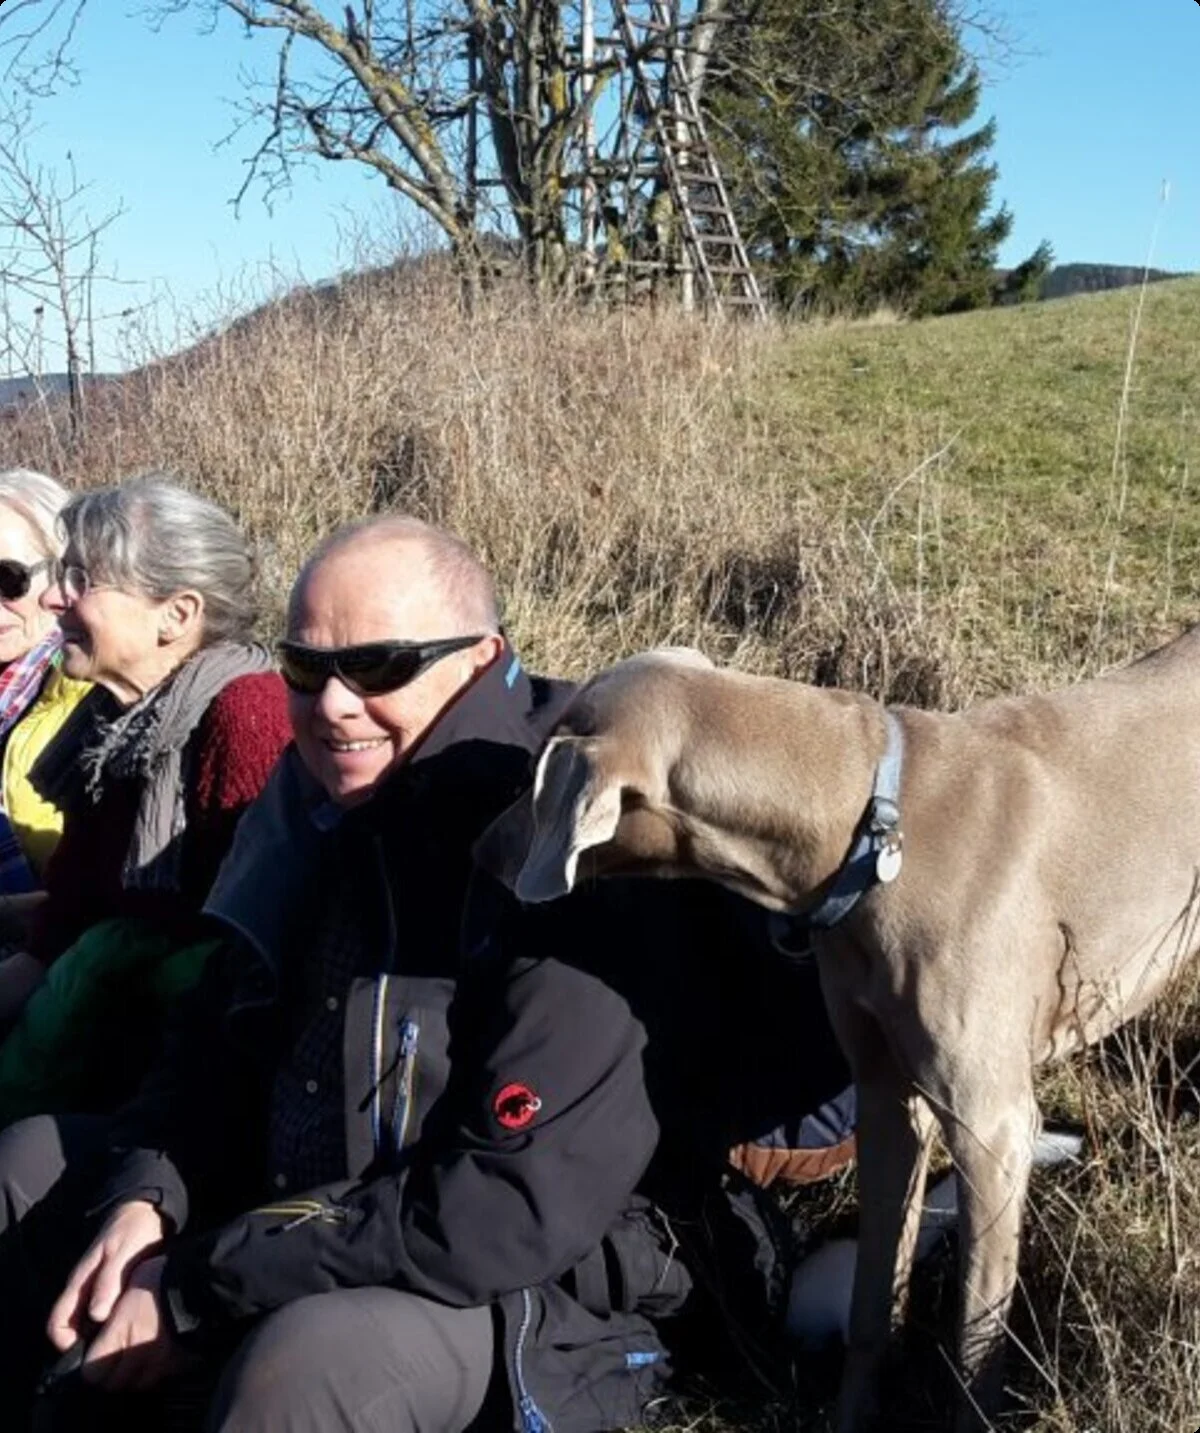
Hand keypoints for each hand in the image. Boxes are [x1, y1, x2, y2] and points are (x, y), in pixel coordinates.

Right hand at [48, 1199, 165, 1353]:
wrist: (145, 1212)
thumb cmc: (134, 1230)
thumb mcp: (124, 1252)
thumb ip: (109, 1280)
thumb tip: (96, 1315)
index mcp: (80, 1280)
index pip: (58, 1322)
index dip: (66, 1343)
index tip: (89, 1353)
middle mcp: (83, 1288)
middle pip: (73, 1328)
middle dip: (87, 1344)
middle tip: (114, 1350)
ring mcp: (95, 1289)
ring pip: (89, 1323)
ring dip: (102, 1335)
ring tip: (125, 1340)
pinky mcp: (109, 1289)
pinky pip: (104, 1314)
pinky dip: (113, 1324)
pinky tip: (131, 1325)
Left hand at [79, 1255, 194, 1391]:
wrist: (204, 1282)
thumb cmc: (163, 1277)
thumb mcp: (129, 1285)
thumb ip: (111, 1312)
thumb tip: (96, 1323)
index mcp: (122, 1335)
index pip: (92, 1373)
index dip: (89, 1365)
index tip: (93, 1353)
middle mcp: (139, 1355)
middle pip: (113, 1384)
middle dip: (109, 1374)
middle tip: (112, 1357)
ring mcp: (161, 1364)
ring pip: (137, 1385)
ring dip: (132, 1375)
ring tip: (135, 1357)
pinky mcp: (180, 1365)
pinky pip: (160, 1379)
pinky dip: (155, 1372)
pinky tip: (156, 1356)